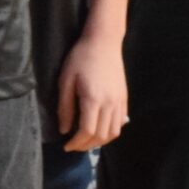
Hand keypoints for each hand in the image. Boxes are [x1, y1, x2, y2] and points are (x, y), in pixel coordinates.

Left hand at [57, 27, 128, 152]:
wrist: (103, 42)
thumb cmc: (80, 58)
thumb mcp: (65, 81)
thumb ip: (65, 107)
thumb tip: (64, 130)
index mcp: (93, 99)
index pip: (87, 131)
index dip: (76, 143)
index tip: (66, 145)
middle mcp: (109, 103)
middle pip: (101, 136)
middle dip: (86, 146)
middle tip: (74, 146)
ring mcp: (120, 102)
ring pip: (113, 133)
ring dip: (99, 142)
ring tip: (86, 141)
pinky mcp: (124, 98)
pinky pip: (120, 123)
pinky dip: (110, 132)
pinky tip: (99, 130)